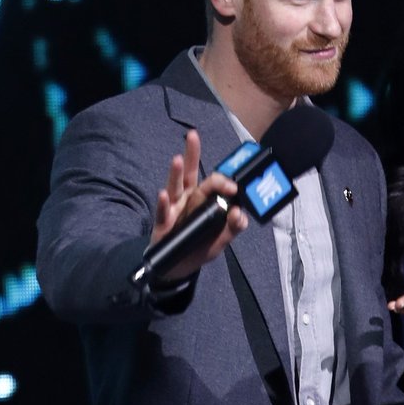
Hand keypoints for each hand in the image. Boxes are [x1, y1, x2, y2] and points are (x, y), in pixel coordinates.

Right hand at [150, 128, 247, 280]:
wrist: (179, 268)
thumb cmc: (199, 247)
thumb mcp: (221, 240)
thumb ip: (233, 227)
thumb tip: (240, 213)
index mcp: (203, 201)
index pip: (213, 183)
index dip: (223, 182)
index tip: (234, 186)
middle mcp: (187, 200)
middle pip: (189, 174)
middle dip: (191, 155)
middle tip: (193, 136)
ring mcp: (174, 209)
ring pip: (174, 188)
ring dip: (174, 174)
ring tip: (176, 159)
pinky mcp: (163, 224)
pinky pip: (163, 212)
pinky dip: (163, 204)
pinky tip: (163, 195)